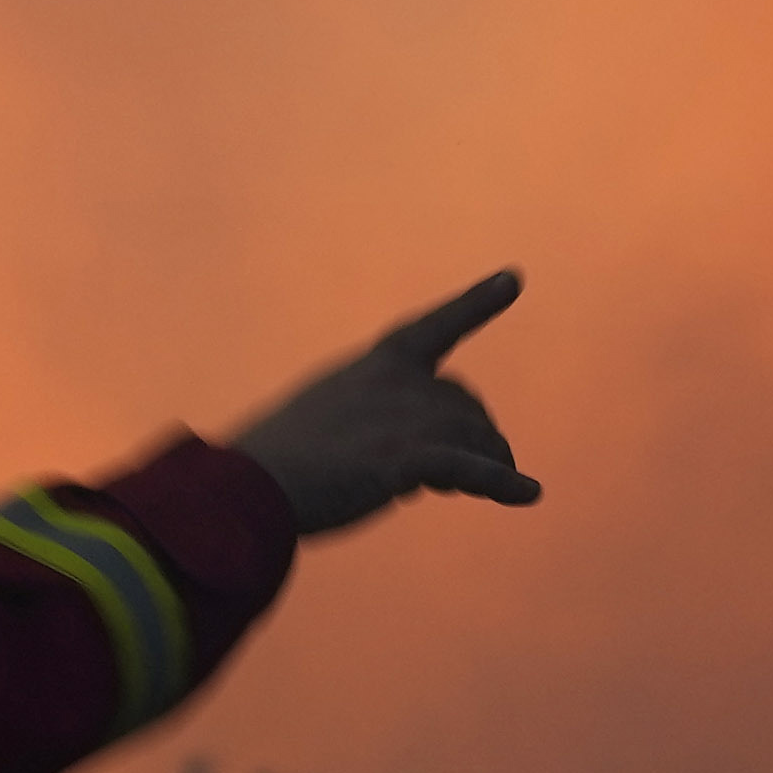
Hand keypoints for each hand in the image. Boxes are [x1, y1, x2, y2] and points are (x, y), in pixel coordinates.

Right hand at [235, 270, 541, 535]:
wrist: (243, 488)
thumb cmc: (274, 465)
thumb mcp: (327, 426)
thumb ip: (376, 428)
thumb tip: (428, 464)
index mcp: (370, 367)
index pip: (431, 328)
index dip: (475, 304)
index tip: (515, 278)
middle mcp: (393, 384)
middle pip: (463, 403)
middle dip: (475, 435)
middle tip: (465, 476)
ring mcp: (401, 420)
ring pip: (474, 436)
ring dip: (486, 466)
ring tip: (478, 491)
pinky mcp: (404, 460)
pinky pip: (471, 469)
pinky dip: (503, 483)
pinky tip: (529, 495)